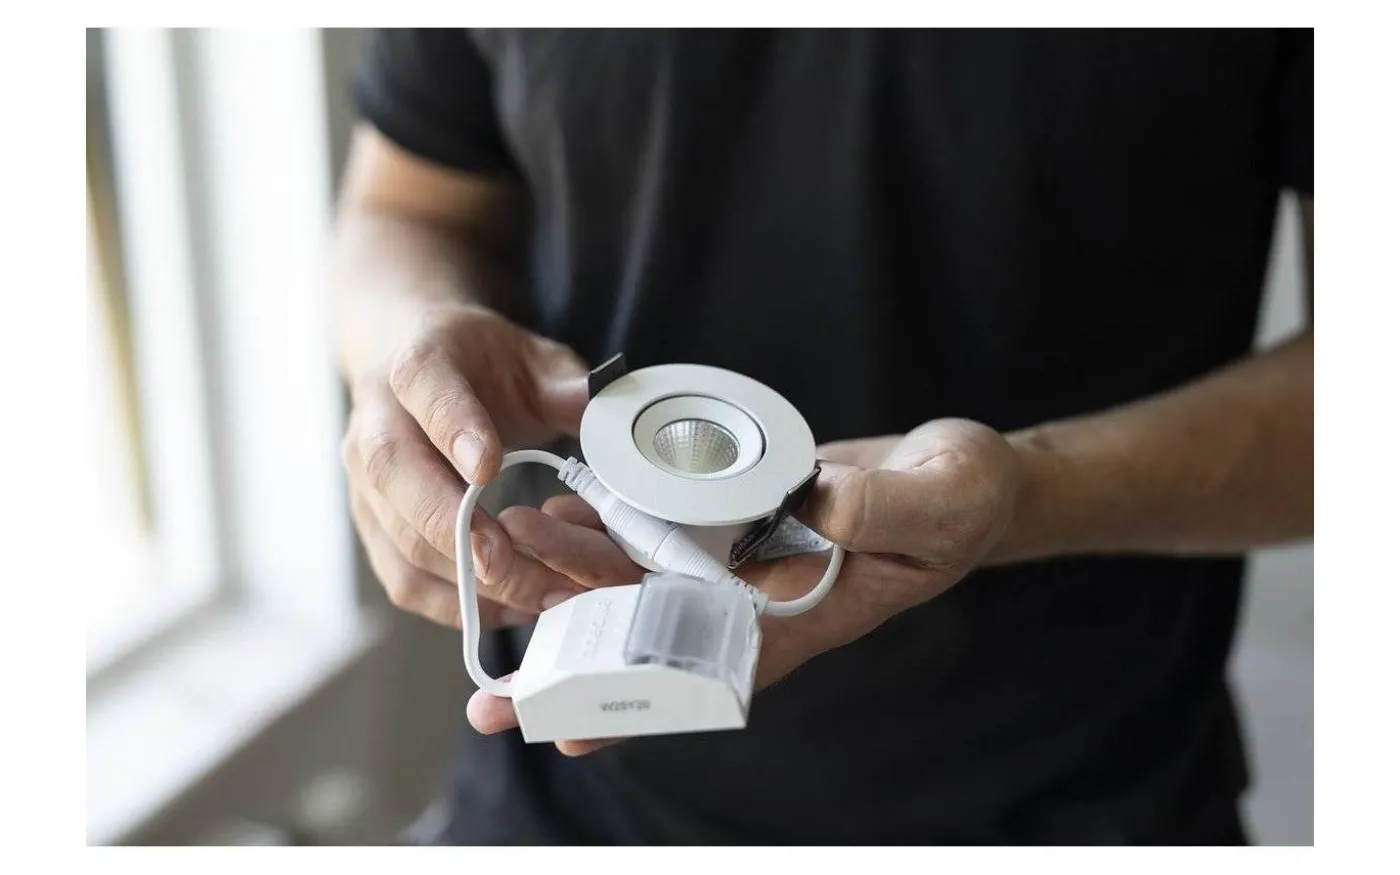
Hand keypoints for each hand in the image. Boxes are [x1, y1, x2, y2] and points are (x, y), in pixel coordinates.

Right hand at [342, 304, 635, 627]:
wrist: (406, 362)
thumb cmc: (475, 364)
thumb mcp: (528, 356)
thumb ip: (563, 385)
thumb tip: (596, 409)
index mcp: (418, 363)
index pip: (426, 390)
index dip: (455, 430)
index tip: (489, 468)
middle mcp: (377, 422)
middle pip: (396, 475)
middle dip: (452, 526)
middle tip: (505, 558)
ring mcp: (366, 480)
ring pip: (399, 540)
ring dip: (466, 578)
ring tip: (535, 592)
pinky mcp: (373, 526)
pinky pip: (404, 579)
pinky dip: (456, 604)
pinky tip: (509, 604)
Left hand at [468, 418, 1022, 753]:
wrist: (953, 475)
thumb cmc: (959, 501)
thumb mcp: (942, 499)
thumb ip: (884, 507)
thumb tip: (816, 504)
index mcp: (798, 616)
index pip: (705, 672)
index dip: (636, 705)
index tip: (566, 731)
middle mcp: (754, 601)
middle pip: (648, 639)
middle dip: (572, 659)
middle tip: (494, 695)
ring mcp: (737, 564)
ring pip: (637, 585)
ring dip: (567, 584)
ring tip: (497, 572)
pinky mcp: (730, 523)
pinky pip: (653, 532)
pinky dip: (601, 528)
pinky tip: (552, 515)